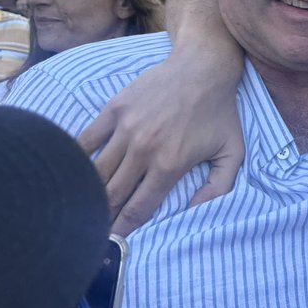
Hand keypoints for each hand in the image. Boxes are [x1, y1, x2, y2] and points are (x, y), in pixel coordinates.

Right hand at [78, 54, 244, 235]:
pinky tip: (73, 173)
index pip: (138, 208)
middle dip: (102, 217)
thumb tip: (195, 212)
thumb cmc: (219, 111)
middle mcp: (144, 149)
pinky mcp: (114, 110)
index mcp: (170, 164)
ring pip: (97, 172)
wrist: (202, 66)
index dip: (124, 229)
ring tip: (81, 207)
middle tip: (93, 230)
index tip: (113, 242)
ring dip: (88, 192)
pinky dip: (78, 160)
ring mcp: (125, 128)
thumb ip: (219, 188)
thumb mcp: (233, 152)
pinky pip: (86, 141)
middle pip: (113, 195)